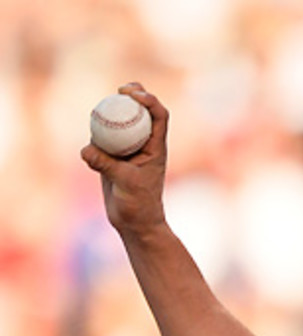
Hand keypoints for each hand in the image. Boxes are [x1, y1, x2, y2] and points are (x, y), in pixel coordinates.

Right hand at [80, 83, 168, 234]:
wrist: (135, 222)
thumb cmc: (139, 204)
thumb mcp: (124, 182)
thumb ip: (106, 164)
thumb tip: (85, 149)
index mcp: (156, 147)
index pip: (160, 116)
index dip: (150, 100)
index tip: (134, 95)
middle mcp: (143, 145)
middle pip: (142, 112)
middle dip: (135, 95)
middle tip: (122, 89)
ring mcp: (127, 150)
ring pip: (120, 123)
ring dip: (113, 110)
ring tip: (102, 106)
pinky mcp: (112, 157)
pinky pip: (102, 138)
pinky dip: (96, 134)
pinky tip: (91, 139)